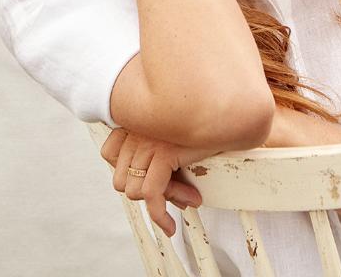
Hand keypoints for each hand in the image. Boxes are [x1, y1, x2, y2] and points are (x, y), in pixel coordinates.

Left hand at [100, 127, 217, 237]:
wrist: (231, 114)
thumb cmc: (205, 127)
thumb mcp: (173, 141)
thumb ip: (156, 161)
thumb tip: (157, 201)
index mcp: (135, 118)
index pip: (109, 153)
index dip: (129, 170)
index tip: (152, 174)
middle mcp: (137, 128)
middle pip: (121, 179)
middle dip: (145, 191)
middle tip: (175, 191)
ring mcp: (148, 140)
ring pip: (135, 191)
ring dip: (161, 202)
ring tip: (186, 197)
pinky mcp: (164, 153)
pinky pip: (152, 195)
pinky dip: (159, 216)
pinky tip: (170, 226)